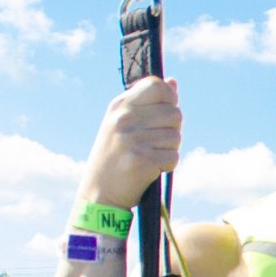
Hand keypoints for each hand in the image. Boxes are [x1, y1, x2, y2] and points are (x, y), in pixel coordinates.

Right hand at [80, 77, 180, 207]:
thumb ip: (148, 103)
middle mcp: (124, 119)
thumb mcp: (123, 124)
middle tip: (153, 142)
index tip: (165, 111)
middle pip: (174, 113)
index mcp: (119, 106)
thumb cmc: (115, 156)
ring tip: (148, 155)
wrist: (99, 193)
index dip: (169, 98)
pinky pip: (173, 157)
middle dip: (171, 128)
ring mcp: (133, 139)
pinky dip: (167, 165)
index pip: (157, 85)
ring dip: (168, 148)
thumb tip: (173, 82)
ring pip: (176, 136)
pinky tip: (150, 168)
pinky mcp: (143, 160)